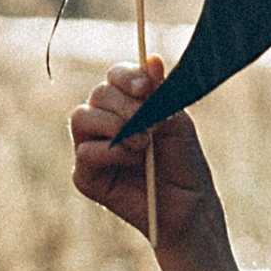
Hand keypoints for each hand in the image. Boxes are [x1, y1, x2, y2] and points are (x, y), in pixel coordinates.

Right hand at [70, 64, 260, 270]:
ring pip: (81, 118)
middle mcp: (106, 125)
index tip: (145, 87)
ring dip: (113, 126)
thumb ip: (161, 95)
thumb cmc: (185, 167)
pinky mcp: (87, 178)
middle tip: (150, 125)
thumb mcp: (178, 125)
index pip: (114, 79)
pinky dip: (109, 152)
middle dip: (123, 104)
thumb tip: (153, 60)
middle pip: (97, 95)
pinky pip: (84, 154)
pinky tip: (132, 160)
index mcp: (127, 107)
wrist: (189, 211)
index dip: (126, 76)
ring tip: (143, 144)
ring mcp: (93, 150)